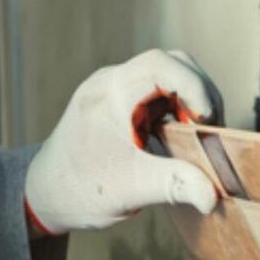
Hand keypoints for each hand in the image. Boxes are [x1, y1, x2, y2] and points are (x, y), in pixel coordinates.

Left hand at [24, 49, 222, 234]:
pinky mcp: (126, 105)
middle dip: (201, 93)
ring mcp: (119, 92)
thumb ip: (174, 186)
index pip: (161, 65)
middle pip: (173, 64)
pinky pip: (163, 94)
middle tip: (211, 131)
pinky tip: (186, 139)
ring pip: (172, 76)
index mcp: (110, 94)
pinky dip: (183, 111)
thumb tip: (212, 196)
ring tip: (201, 137)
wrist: (47, 194)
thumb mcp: (131, 190)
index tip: (209, 122)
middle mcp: (113, 83)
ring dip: (195, 102)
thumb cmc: (81, 190)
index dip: (195, 87)